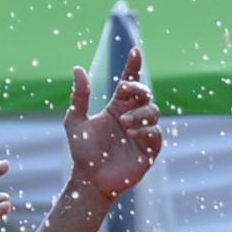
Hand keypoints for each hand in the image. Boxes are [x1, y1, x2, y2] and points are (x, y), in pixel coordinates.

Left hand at [64, 46, 164, 202]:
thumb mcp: (75, 122)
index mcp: (117, 107)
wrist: (91, 180)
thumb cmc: (83, 152)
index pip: (129, 82)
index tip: (135, 51)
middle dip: (137, 88)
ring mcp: (143, 132)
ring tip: (124, 124)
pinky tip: (131, 135)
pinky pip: (156, 133)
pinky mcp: (150, 149)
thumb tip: (77, 68)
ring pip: (153, 111)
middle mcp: (132, 116)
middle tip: (123, 91)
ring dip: (140, 113)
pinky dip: (146, 131)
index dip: (134, 66)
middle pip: (145, 93)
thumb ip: (79, 97)